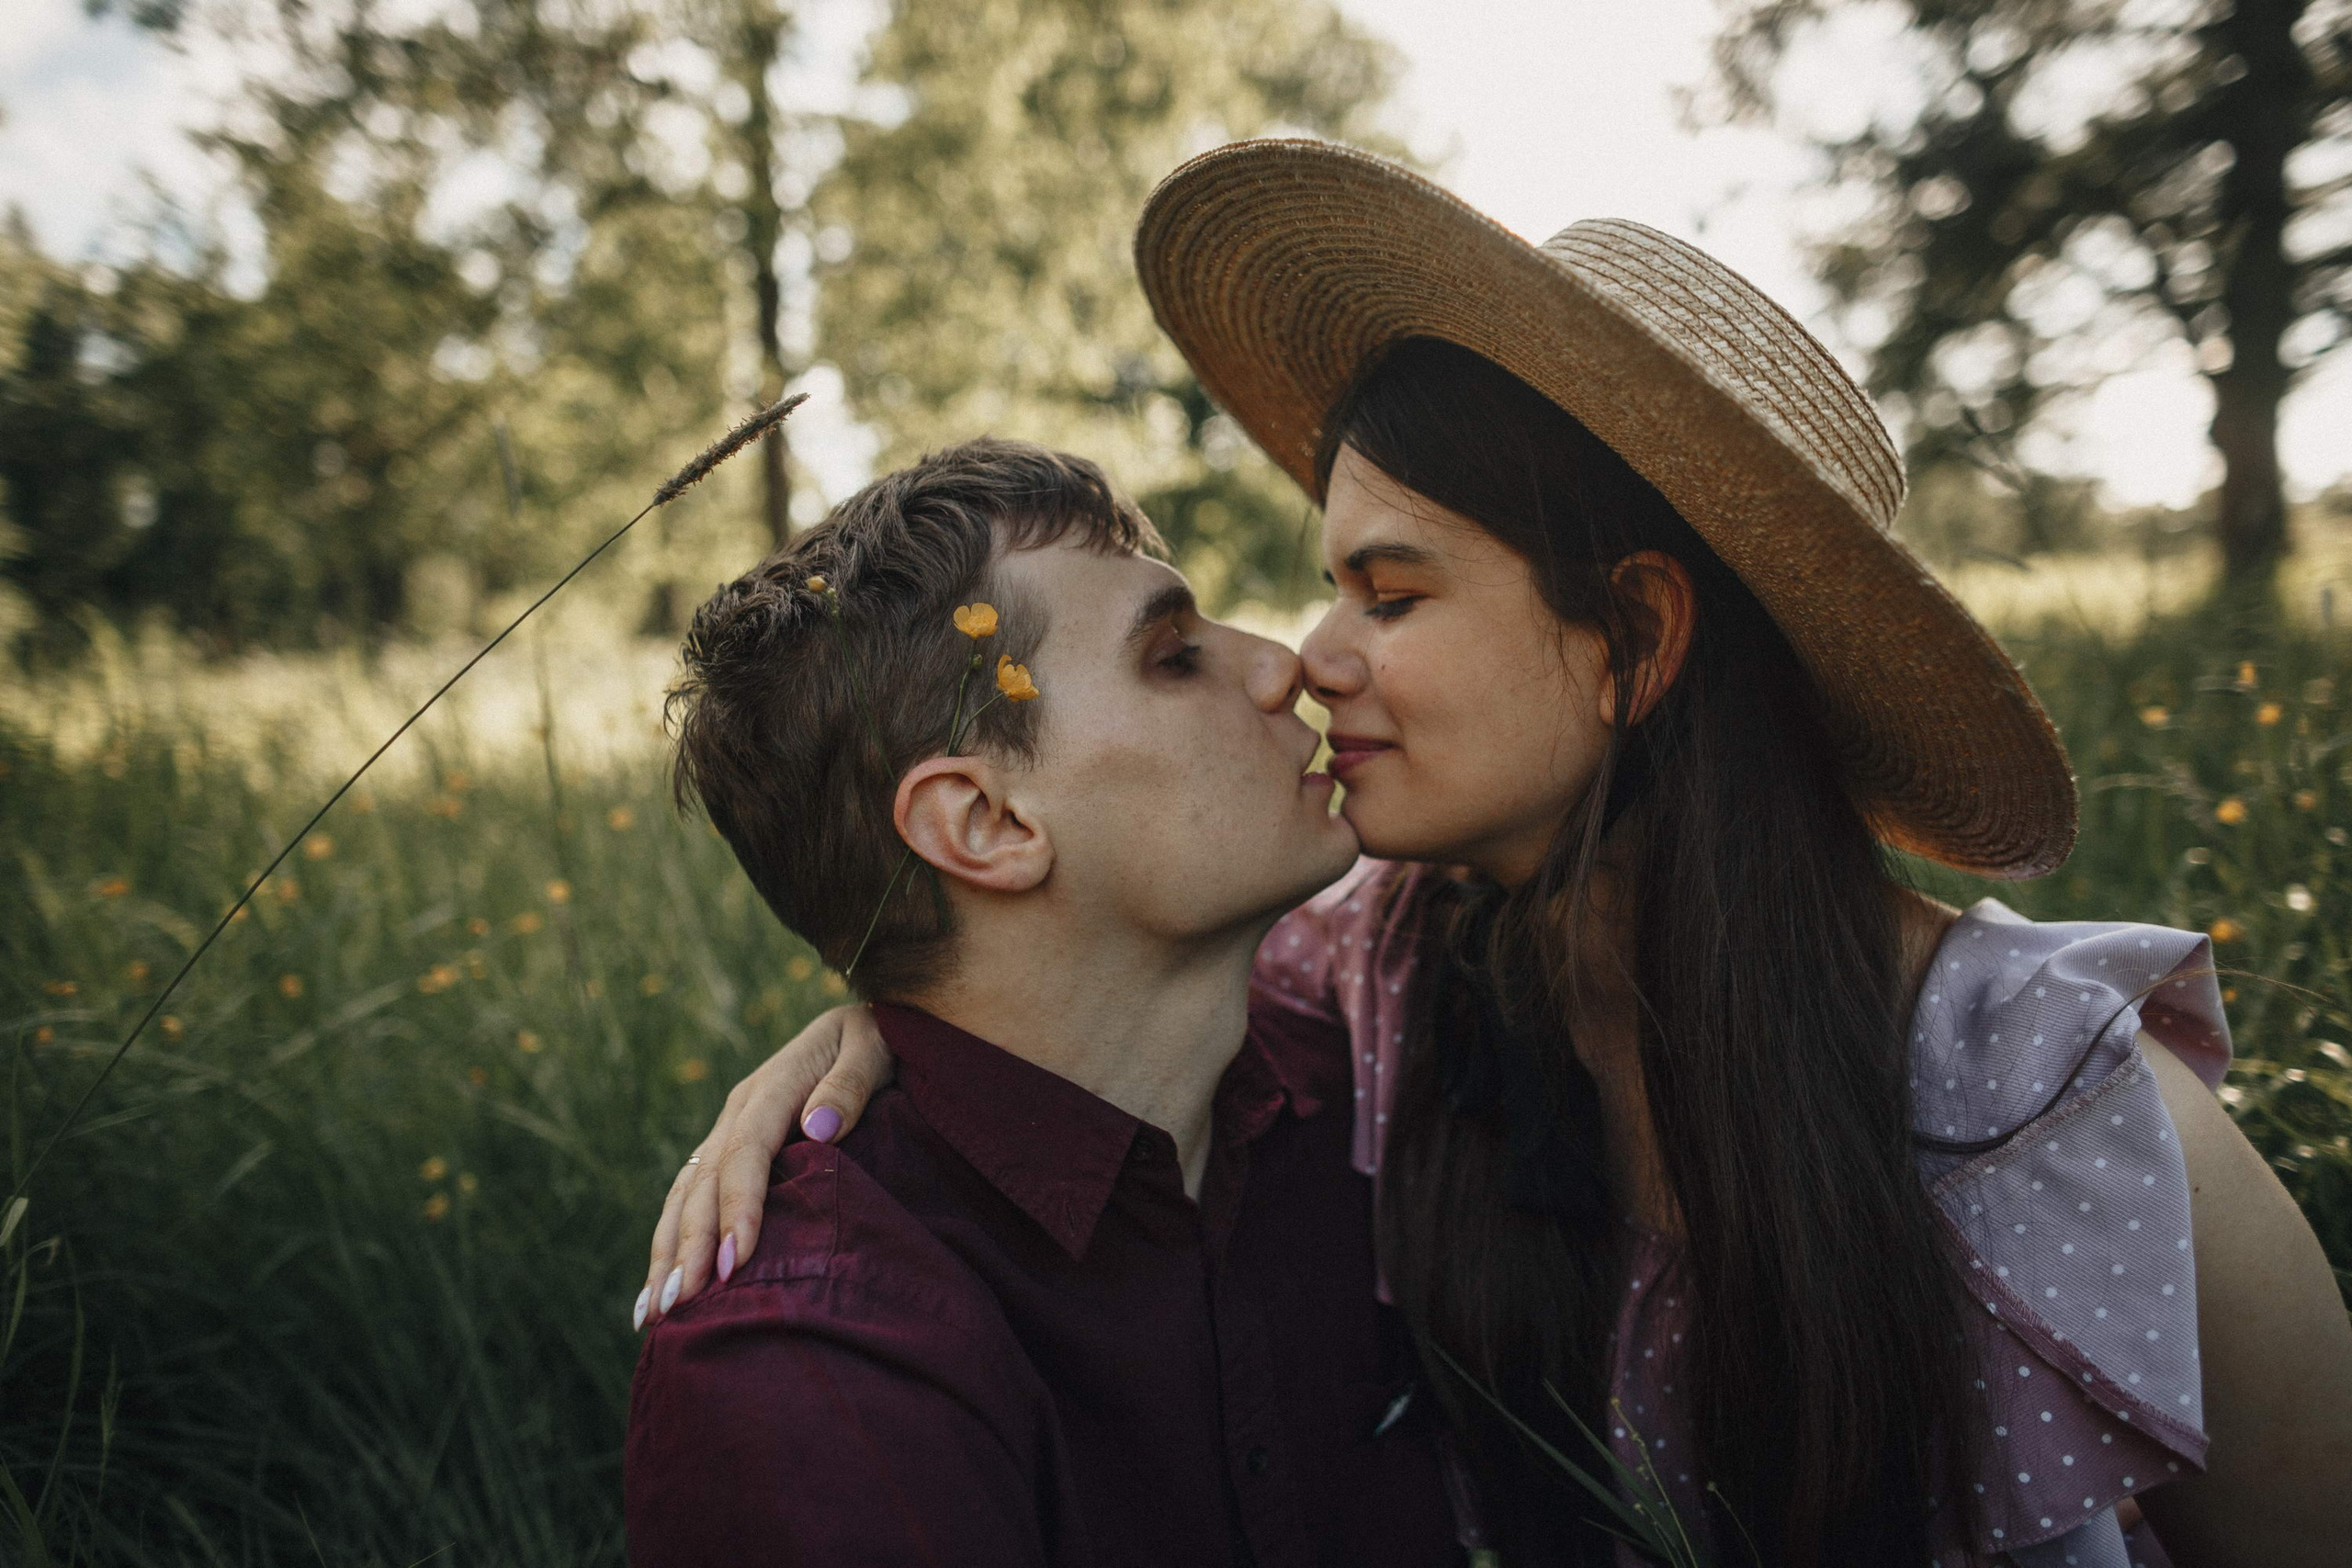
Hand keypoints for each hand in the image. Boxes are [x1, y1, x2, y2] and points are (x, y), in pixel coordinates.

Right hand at [636, 1003, 893, 1328]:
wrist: (861, 1023)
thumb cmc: (877, 1040)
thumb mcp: (874, 1049)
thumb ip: (850, 1085)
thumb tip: (820, 1129)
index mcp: (773, 1087)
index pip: (747, 1152)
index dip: (738, 1207)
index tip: (734, 1261)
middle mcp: (738, 1111)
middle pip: (704, 1182)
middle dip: (689, 1246)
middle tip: (681, 1306)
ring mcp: (726, 1130)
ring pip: (685, 1195)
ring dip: (666, 1254)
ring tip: (655, 1315)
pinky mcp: (726, 1149)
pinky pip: (688, 1197)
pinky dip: (668, 1243)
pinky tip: (656, 1291)